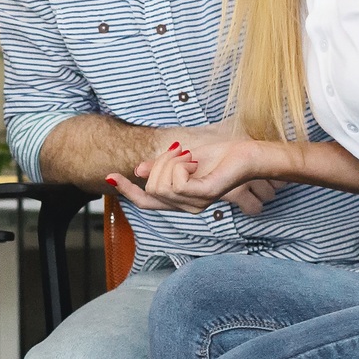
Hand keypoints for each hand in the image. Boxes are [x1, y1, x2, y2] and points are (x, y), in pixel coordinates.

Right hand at [108, 137, 281, 214]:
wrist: (249, 154)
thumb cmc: (221, 155)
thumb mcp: (183, 158)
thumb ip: (161, 167)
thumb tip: (138, 171)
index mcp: (181, 200)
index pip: (145, 202)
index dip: (126, 190)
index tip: (110, 175)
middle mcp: (188, 206)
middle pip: (151, 187)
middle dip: (160, 163)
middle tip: (182, 153)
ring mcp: (197, 202)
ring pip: (161, 184)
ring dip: (172, 161)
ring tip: (190, 156)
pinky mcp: (205, 194)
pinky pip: (176, 182)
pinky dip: (180, 164)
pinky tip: (194, 161)